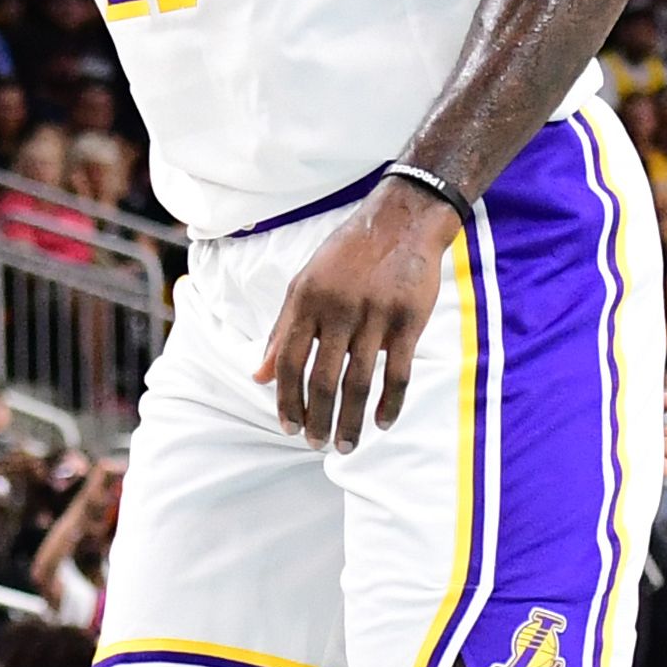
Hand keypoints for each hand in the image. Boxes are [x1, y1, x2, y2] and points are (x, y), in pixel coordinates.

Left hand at [255, 181, 456, 451]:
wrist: (402, 220)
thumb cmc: (348, 255)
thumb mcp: (305, 283)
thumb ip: (282, 330)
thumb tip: (257, 376)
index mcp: (307, 299)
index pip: (288, 361)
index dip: (285, 399)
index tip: (288, 426)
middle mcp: (338, 308)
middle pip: (322, 379)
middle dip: (316, 419)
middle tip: (316, 445)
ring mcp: (375, 315)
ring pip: (358, 382)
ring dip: (350, 421)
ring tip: (344, 445)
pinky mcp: (408, 320)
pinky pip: (397, 372)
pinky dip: (390, 403)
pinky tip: (382, 423)